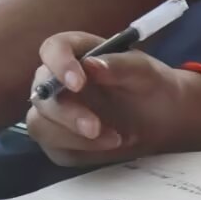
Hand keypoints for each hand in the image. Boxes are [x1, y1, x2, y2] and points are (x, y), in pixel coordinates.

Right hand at [25, 31, 200, 166]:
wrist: (161, 117)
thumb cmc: (150, 85)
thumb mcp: (144, 71)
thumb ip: (119, 65)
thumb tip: (91, 65)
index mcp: (74, 52)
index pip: (52, 49)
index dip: (59, 64)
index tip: (78, 82)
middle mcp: (56, 80)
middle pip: (41, 92)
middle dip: (65, 112)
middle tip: (94, 126)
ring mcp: (54, 112)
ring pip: (39, 124)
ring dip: (70, 135)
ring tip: (113, 138)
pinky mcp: (59, 140)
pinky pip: (55, 148)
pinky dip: (81, 150)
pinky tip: (109, 143)